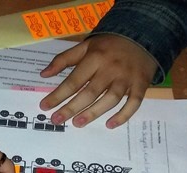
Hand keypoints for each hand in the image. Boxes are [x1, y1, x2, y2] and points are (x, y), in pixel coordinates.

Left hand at [39, 34, 157, 128]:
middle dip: (71, 108)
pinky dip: (123, 115)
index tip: (44, 107)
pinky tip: (110, 125)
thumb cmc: (109, 44)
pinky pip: (133, 103)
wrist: (143, 34)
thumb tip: (43, 74)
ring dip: (93, 113)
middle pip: (90, 93)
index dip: (58, 95)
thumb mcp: (85, 45)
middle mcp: (110, 69)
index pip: (73, 81)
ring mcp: (127, 78)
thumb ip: (63, 59)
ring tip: (77, 123)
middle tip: (57, 120)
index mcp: (95, 58)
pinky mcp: (141, 84)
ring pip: (110, 99)